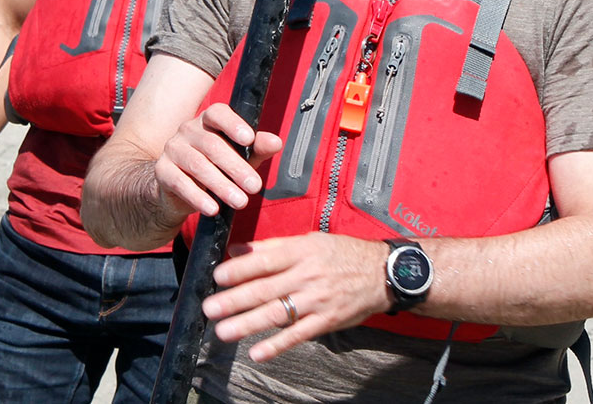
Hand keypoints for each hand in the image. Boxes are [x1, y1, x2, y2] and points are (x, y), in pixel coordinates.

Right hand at [154, 103, 281, 218]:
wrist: (178, 188)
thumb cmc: (215, 167)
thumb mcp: (239, 157)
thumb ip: (257, 149)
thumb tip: (276, 142)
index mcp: (208, 120)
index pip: (218, 113)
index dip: (233, 124)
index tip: (249, 139)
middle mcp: (188, 130)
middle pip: (212, 144)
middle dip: (236, 167)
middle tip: (255, 187)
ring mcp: (173, 149)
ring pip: (197, 164)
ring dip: (221, 185)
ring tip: (240, 201)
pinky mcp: (162, 170)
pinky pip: (179, 182)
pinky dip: (198, 197)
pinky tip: (212, 209)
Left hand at [201, 233, 391, 361]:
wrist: (381, 272)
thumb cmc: (342, 254)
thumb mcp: (309, 241)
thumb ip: (272, 246)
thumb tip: (238, 250)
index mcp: (302, 251)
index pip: (265, 260)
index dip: (240, 269)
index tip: (217, 276)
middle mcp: (307, 275)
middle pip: (266, 289)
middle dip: (235, 300)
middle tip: (210, 307)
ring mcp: (317, 300)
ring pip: (278, 313)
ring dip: (248, 323)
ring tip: (224, 331)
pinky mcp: (326, 321)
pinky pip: (298, 334)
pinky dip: (277, 345)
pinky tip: (257, 352)